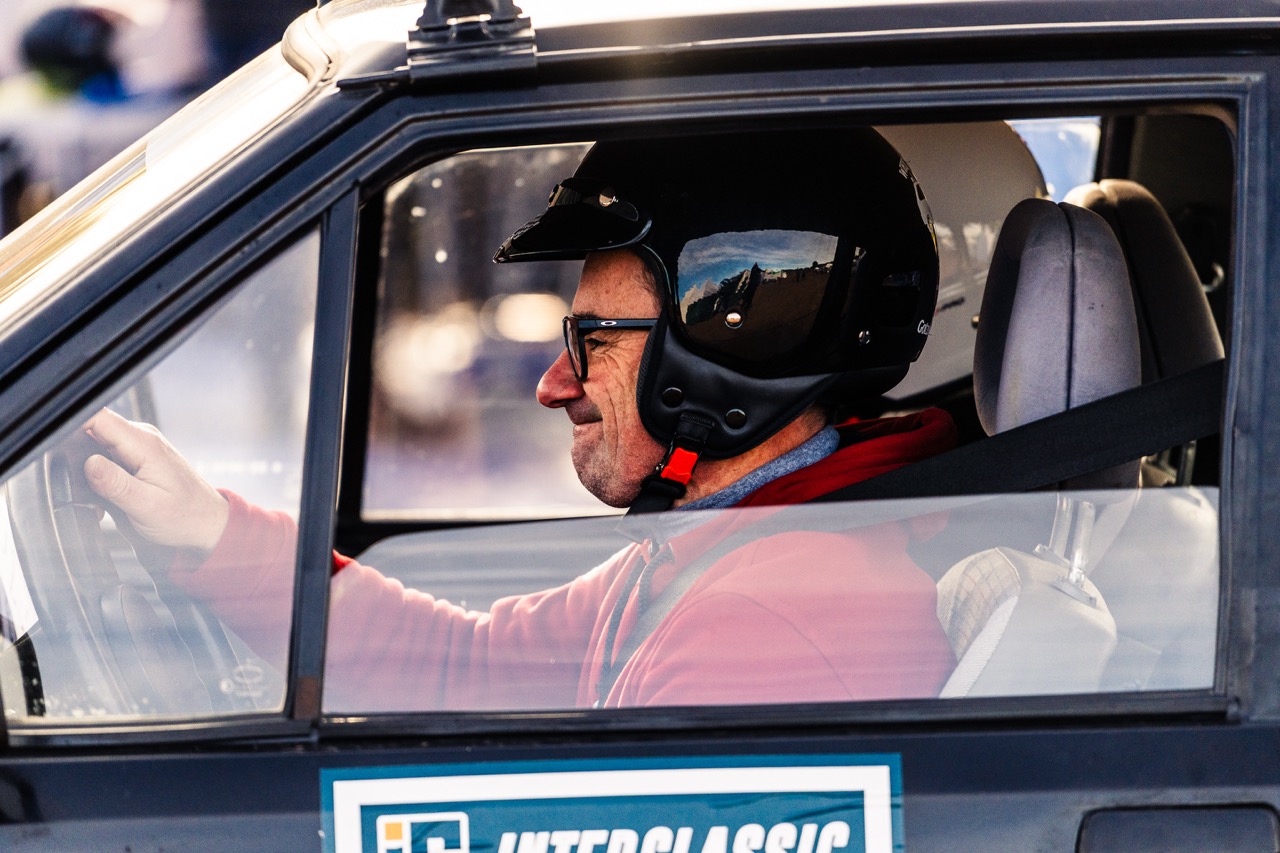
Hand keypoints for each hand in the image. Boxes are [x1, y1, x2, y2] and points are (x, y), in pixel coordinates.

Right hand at [82, 408, 228, 555]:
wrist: (207, 523)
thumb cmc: (184, 516)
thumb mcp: (146, 505)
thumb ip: (115, 484)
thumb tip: (89, 464)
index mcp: (143, 444)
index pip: (96, 416)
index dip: (71, 427)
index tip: (60, 450)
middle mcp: (141, 438)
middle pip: (91, 430)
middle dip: (77, 457)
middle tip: (86, 488)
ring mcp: (139, 447)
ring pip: (96, 446)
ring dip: (89, 471)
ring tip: (101, 499)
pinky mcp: (137, 458)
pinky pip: (108, 458)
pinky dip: (100, 477)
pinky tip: (107, 499)